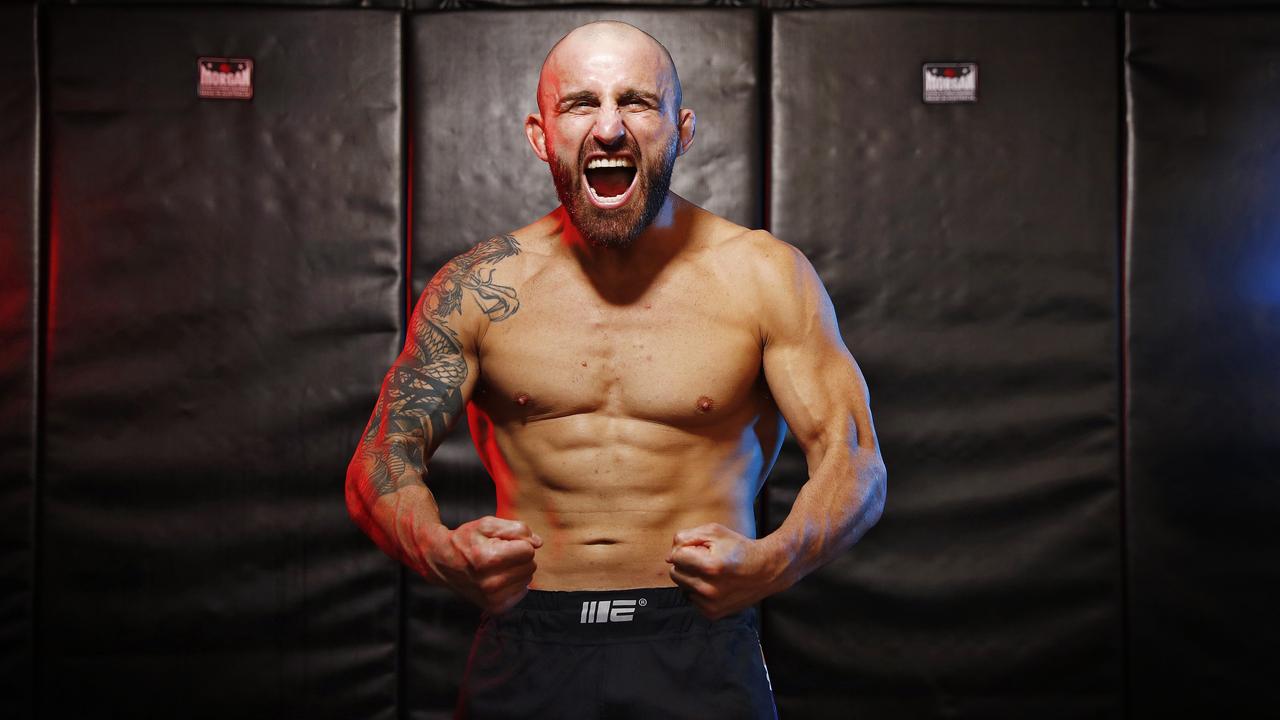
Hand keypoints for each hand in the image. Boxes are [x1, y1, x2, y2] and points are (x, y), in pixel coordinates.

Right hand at [422, 516, 541, 613]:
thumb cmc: (466, 541)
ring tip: (496, 566)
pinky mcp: (495, 608)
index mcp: (488, 559)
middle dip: (518, 556)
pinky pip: (523, 592)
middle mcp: (490, 583)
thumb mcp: (487, 524)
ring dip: (516, 570)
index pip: (528, 550)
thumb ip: (516, 529)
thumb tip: (538, 543)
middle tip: (498, 554)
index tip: (502, 542)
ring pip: (528, 579)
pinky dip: (514, 584)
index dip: (518, 542)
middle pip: (531, 565)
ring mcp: (493, 599)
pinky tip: (498, 578)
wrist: (443, 562)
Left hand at [666, 523, 786, 619]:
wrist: (765, 570)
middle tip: (706, 560)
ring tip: (712, 573)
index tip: (700, 550)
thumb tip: (669, 557)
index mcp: (710, 566)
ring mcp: (711, 604)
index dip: (685, 550)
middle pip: (675, 573)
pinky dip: (699, 591)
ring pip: (682, 587)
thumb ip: (686, 538)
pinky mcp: (712, 613)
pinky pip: (691, 599)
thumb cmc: (739, 548)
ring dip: (692, 578)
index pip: (675, 557)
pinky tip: (715, 584)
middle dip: (686, 564)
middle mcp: (709, 589)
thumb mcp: (715, 532)